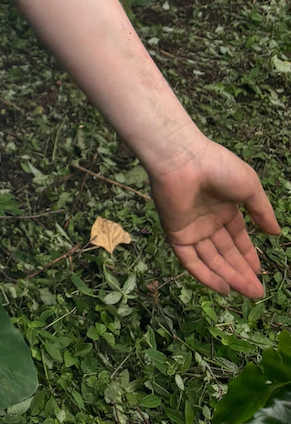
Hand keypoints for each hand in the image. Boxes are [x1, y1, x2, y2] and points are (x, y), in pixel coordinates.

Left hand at [148, 137, 279, 297]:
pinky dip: (205, 275)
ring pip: (211, 258)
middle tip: (258, 292)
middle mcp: (207, 219)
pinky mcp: (175, 233)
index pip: (236, 236)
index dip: (247, 253)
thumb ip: (262, 211)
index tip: (259, 271)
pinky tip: (223, 288)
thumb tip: (275, 233)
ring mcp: (191, 227)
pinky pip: (190, 259)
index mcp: (223, 206)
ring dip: (228, 276)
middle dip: (241, 271)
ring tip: (249, 293)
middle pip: (225, 251)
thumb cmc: (218, 168)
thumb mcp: (250, 187)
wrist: (184, 159)